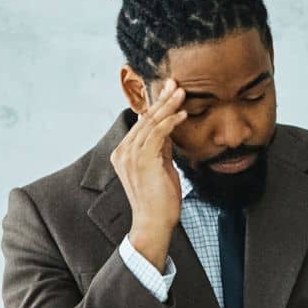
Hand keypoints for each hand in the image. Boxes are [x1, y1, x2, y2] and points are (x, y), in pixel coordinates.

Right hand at [111, 79, 186, 272]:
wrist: (154, 224)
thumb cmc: (160, 201)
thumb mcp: (161, 168)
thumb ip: (161, 149)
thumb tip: (169, 132)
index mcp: (124, 152)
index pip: (142, 123)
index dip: (156, 106)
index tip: (170, 92)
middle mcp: (123, 151)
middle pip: (145, 118)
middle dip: (162, 99)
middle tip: (175, 83)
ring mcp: (130, 155)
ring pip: (150, 122)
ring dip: (168, 106)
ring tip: (182, 93)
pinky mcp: (142, 160)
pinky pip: (157, 134)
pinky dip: (171, 122)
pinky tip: (183, 114)